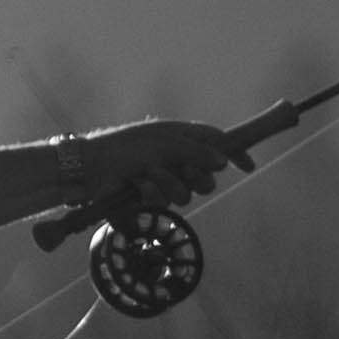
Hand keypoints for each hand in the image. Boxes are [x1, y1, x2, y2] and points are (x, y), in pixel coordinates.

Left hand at [70, 117, 251, 210]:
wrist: (89, 169)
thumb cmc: (124, 148)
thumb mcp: (164, 144)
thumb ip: (195, 152)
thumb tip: (222, 161)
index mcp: (179, 136)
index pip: (215, 142)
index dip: (234, 153)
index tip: (249, 166)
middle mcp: (174, 156)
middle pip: (206, 175)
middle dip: (196, 177)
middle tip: (182, 173)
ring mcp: (162, 177)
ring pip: (187, 193)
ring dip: (169, 186)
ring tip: (148, 176)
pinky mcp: (150, 196)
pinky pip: (166, 202)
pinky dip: (153, 194)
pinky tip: (137, 187)